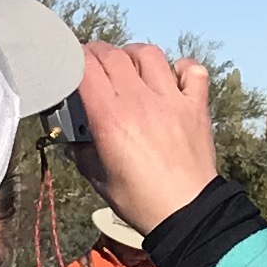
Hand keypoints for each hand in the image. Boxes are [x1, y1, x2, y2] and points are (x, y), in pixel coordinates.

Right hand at [72, 42, 218, 236]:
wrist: (187, 213)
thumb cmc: (140, 200)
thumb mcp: (98, 178)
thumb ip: (81, 151)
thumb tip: (71, 140)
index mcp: (110, 118)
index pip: (87, 68)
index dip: (76, 59)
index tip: (72, 63)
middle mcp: (140, 101)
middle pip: (114, 55)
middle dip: (99, 53)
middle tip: (94, 62)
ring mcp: (171, 100)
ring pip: (150, 54)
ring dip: (134, 55)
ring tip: (129, 67)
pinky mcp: (196, 106)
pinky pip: (192, 70)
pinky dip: (181, 67)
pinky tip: (172, 78)